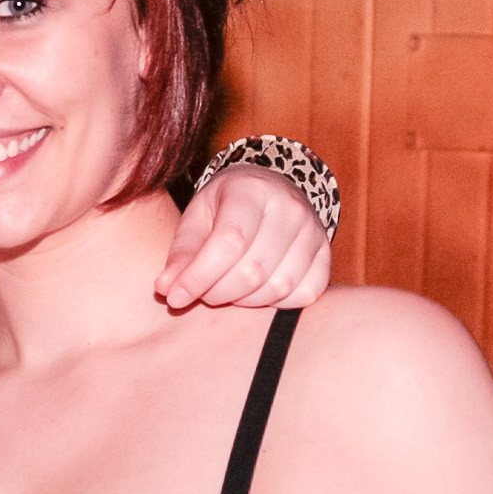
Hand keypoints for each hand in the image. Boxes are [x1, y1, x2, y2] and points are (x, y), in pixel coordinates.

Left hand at [158, 164, 331, 309]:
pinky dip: (276, 304)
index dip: (198, 277)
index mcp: (251, 190)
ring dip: (244, 301)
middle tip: (201, 292)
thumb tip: (166, 289)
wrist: (269, 190)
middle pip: (253, 270)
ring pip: (278, 287)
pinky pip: (303, 294)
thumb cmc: (225, 206)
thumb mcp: (197, 217)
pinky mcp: (326, 254)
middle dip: (217, 292)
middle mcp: (289, 208)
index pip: (228, 242)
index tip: (175, 297)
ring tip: (225, 290)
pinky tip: (255, 292)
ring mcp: (314, 231)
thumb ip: (182, 253)